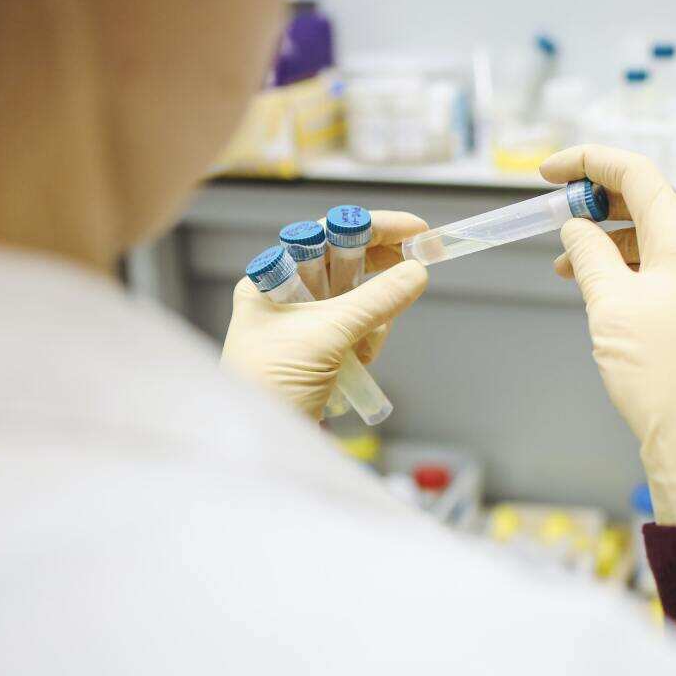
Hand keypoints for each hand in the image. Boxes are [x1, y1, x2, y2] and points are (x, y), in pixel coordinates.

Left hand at [221, 211, 428, 418]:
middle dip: (379, 271)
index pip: (327, 234)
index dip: (373, 228)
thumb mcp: (327, 335)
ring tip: (365, 347)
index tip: (416, 229)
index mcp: (270, 279)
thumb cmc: (270, 384)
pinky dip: (368, 339)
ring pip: (358, 300)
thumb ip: (375, 300)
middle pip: (346, 264)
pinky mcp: (320, 353)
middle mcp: (285, 296)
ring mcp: (303, 325)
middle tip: (418, 265)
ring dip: (374, 317)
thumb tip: (416, 272)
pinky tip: (362, 361)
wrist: (257, 447)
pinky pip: (358, 330)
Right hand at [543, 145, 675, 527]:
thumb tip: (575, 229)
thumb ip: (588, 254)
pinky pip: (662, 271)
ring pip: (652, 241)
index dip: (589, 162)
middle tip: (552, 216)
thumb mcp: (609, 304)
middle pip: (647, 204)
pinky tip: (598, 290)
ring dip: (607, 241)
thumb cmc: (659, 371)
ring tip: (565, 265)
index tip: (547, 173)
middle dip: (595, 203)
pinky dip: (626, 269)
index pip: (637, 175)